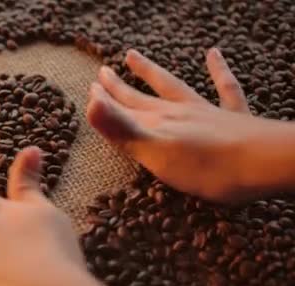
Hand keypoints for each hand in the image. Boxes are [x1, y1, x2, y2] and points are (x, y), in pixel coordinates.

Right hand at [87, 48, 284, 202]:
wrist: (262, 163)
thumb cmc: (206, 165)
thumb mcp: (154, 151)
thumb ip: (121, 128)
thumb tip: (88, 104)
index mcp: (158, 124)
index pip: (124, 109)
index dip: (105, 101)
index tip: (90, 88)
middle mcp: (178, 113)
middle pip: (143, 97)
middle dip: (121, 87)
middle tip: (104, 73)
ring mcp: (206, 112)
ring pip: (174, 87)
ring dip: (152, 73)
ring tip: (134, 56)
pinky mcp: (233, 117)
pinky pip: (225, 87)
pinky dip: (218, 70)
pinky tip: (213, 54)